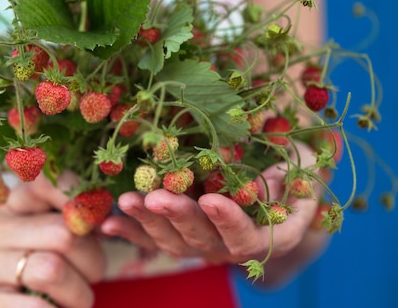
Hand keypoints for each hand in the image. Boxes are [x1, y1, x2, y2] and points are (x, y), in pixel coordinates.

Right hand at [0, 175, 104, 307]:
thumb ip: (40, 219)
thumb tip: (99, 221)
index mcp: (0, 209)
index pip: (47, 183)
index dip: (83, 199)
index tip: (98, 223)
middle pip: (64, 233)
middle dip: (94, 261)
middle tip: (91, 278)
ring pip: (52, 271)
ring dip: (79, 295)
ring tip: (75, 303)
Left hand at [100, 144, 321, 265]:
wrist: (275, 181)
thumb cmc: (292, 166)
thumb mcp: (301, 163)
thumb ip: (286, 176)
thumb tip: (258, 188)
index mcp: (270, 235)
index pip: (248, 236)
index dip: (228, 220)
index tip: (210, 199)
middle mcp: (232, 246)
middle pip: (202, 239)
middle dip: (177, 217)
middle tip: (155, 197)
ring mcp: (203, 243)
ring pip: (172, 241)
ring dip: (147, 222)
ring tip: (126, 201)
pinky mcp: (180, 235)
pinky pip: (153, 239)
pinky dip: (130, 231)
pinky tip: (107, 222)